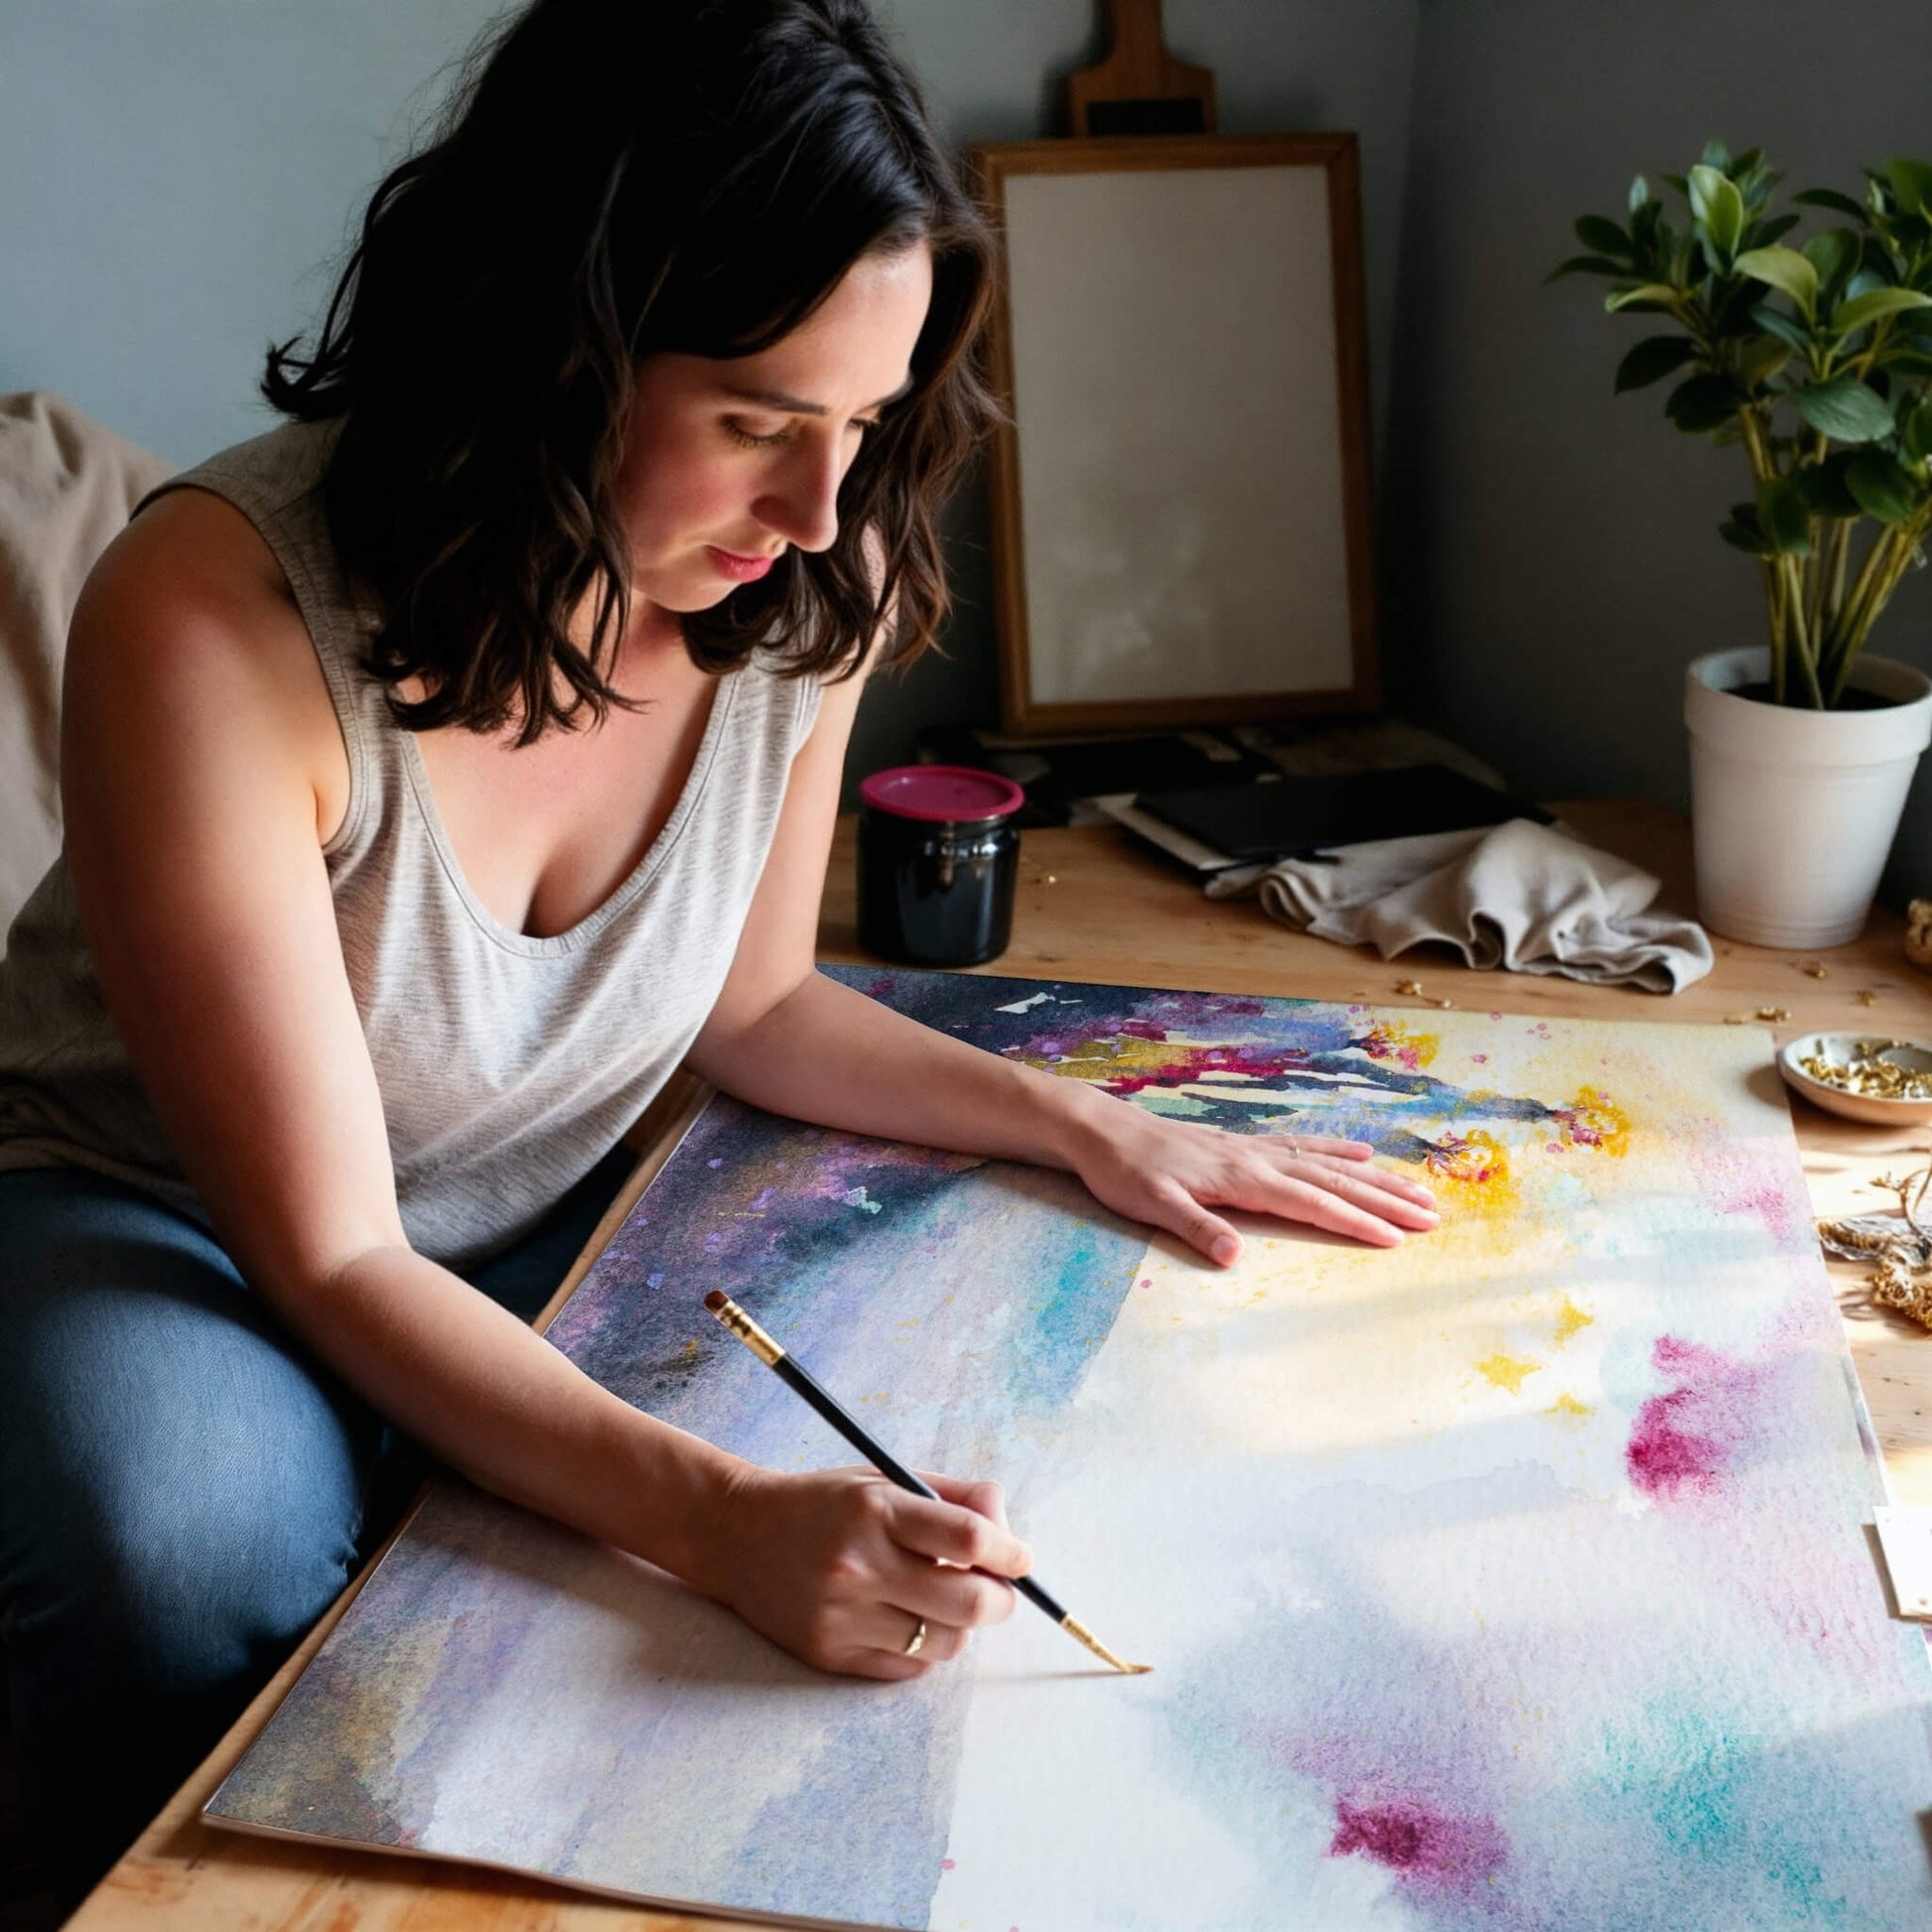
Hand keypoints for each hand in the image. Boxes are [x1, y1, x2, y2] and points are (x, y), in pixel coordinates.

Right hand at [706, 1465, 1030, 1679]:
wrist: (735, 1534)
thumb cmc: (821, 1503)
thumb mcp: (883, 1479)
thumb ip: (952, 1498)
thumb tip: (1008, 1529)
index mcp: (875, 1510)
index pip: (968, 1538)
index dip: (1010, 1552)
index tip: (1020, 1557)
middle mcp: (858, 1565)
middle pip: (969, 1602)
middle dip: (1000, 1598)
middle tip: (999, 1588)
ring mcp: (842, 1616)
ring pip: (944, 1643)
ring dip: (962, 1625)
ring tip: (945, 1601)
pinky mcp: (829, 1655)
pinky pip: (908, 1668)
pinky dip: (924, 1649)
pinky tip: (908, 1620)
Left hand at [1065, 1094, 1437, 1265]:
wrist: (1103, 1131)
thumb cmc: (1124, 1173)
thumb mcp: (1150, 1205)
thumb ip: (1195, 1228)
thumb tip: (1232, 1256)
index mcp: (1243, 1179)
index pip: (1312, 1203)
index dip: (1356, 1222)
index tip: (1397, 1239)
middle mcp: (1259, 1159)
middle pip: (1335, 1181)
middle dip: (1385, 1200)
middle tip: (1433, 1218)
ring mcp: (1255, 1149)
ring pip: (1329, 1163)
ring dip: (1375, 1178)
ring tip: (1418, 1191)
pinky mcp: (1246, 1145)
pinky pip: (1305, 1146)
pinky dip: (1338, 1150)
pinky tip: (1362, 1152)